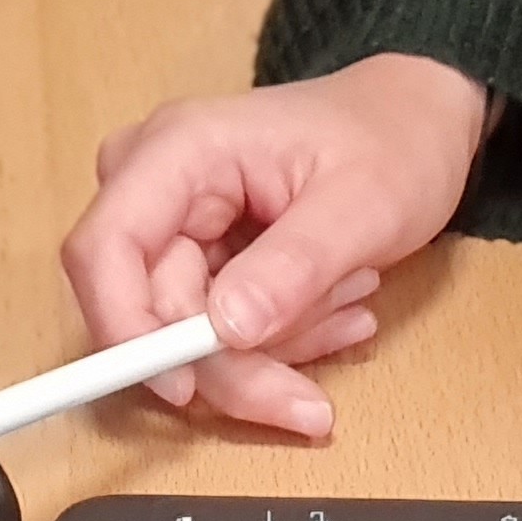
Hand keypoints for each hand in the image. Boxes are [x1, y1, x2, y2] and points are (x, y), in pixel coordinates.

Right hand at [58, 52, 490, 438]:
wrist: (416, 119)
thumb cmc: (394, 140)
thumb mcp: (366, 203)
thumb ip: (295, 266)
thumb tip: (226, 331)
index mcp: (182, 147)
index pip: (105, 247)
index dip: (126, 329)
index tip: (186, 388)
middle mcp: (160, 184)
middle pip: (152, 309)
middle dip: (233, 363)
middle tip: (312, 401)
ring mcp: (177, 223)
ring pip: (187, 334)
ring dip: (273, 346)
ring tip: (350, 300)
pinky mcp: (200, 257)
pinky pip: (217, 330)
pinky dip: (278, 339)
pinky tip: (337, 307)